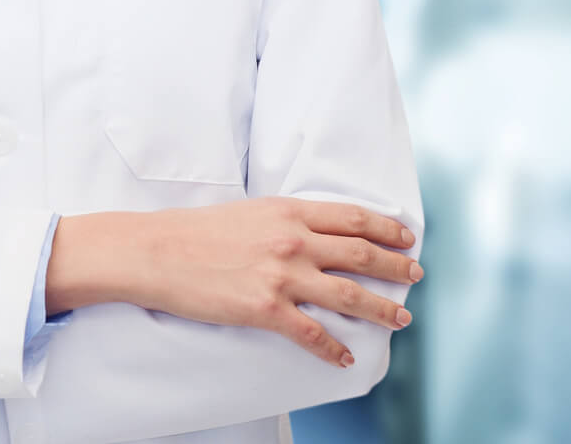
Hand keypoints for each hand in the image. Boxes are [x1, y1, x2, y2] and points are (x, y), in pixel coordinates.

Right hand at [132, 197, 420, 367]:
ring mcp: (281, 276)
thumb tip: (311, 235)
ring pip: (350, 296)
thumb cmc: (193, 231)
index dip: (387, 229)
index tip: (406, 238)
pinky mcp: (266, 309)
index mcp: (288, 212)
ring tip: (400, 318)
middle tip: (415, 276)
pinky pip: (313, 334)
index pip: (354, 219)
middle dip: (396, 268)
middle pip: (362, 255)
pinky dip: (334, 349)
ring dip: (381, 309)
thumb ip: (284, 221)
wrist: (155, 251)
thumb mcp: (248, 212)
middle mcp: (293, 242)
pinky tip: (345, 357)